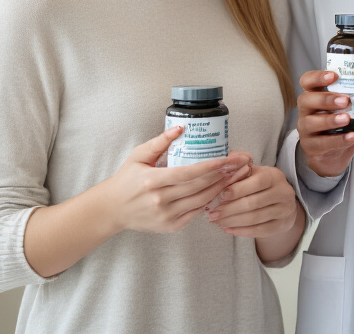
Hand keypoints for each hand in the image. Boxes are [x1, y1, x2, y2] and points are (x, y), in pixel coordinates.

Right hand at [100, 125, 252, 234]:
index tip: (227, 159)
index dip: (210, 167)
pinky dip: (209, 201)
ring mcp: (166, 216)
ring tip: (236, 175)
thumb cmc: (126, 180)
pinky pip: (196, 212)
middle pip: (200, 187)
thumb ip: (160, 142)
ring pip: (202, 201)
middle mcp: (161, 200)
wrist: (112, 210)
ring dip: (221, 188)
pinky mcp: (170, 226)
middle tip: (241, 164)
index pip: (188, 173)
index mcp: (152, 181)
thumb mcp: (138, 156)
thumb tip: (181, 127)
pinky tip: (220, 190)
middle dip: (223, 175)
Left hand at [208, 166, 300, 237]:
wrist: (282, 203)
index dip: (238, 189)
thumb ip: (240, 165)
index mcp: (274, 176)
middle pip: (254, 202)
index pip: (257, 182)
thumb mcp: (254, 172)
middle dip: (230, 209)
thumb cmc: (260, 185)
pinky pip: (259, 231)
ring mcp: (284, 210)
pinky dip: (241, 231)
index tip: (221, 196)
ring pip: (255, 218)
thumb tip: (224, 160)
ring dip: (233, 221)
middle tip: (212, 214)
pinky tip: (227, 229)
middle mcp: (283, 192)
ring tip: (216, 222)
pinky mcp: (281, 225)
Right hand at [296, 70, 353, 177]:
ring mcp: (307, 129)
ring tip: (347, 119)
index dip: (318, 76)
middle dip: (327, 99)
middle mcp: (307, 110)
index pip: (308, 80)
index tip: (334, 75)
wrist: (331, 155)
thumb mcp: (353, 111)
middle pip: (307, 99)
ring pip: (312, 122)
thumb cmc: (339, 126)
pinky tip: (352, 136)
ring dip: (331, 120)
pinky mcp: (311, 146)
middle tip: (346, 100)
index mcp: (316, 94)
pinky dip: (340, 140)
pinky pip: (323, 143)